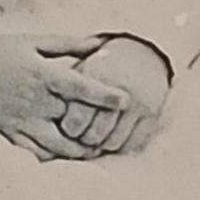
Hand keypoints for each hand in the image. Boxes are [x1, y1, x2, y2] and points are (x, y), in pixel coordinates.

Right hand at [0, 32, 127, 159]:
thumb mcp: (33, 42)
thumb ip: (69, 45)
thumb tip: (101, 43)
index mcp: (42, 75)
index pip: (81, 88)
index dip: (105, 96)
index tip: (126, 100)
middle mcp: (34, 101)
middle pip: (75, 121)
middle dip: (97, 128)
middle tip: (116, 131)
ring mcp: (20, 121)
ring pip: (59, 145)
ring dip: (80, 149)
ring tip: (95, 148)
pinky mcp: (8, 135)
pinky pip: (36, 153)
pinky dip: (54, 156)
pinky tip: (65, 153)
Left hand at [57, 36, 175, 155]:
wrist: (144, 53)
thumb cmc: (103, 65)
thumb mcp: (82, 66)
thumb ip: (64, 87)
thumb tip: (46, 118)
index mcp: (96, 73)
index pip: (76, 117)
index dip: (68, 129)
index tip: (66, 129)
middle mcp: (119, 87)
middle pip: (93, 134)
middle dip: (83, 140)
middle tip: (80, 138)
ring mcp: (138, 102)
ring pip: (112, 143)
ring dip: (101, 146)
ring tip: (95, 139)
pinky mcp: (152, 113)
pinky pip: (133, 143)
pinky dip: (121, 146)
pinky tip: (113, 139)